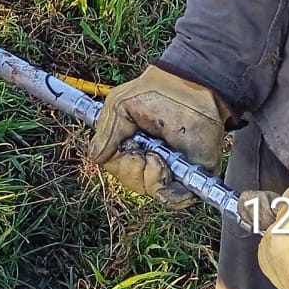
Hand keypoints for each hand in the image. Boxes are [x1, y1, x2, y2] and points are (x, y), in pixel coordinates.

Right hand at [86, 65, 228, 208]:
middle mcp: (150, 159)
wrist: (192, 88)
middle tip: (146, 150)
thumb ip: (106, 134)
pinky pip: (176, 199)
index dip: (121, 163)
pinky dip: (171, 192)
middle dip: (134, 170)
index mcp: (132, 144)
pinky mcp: (191, 175)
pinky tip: (170, 168)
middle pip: (133, 184)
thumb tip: (95, 157)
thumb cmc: (158, 92)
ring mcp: (171, 169)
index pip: (118, 169)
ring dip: (152, 177)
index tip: (130, 144)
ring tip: (161, 156)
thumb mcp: (119, 107)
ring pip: (152, 193)